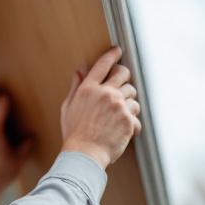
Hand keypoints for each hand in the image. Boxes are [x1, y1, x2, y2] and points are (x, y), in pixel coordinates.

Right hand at [60, 46, 140, 169]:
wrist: (84, 154)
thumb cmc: (74, 133)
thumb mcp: (68, 107)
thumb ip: (75, 87)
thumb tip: (79, 71)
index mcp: (88, 89)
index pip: (102, 65)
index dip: (112, 55)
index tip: (117, 51)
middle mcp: (105, 93)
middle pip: (124, 74)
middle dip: (125, 76)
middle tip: (123, 84)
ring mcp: (118, 106)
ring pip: (133, 96)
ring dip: (129, 104)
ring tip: (119, 117)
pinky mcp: (129, 119)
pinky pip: (137, 116)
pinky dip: (132, 124)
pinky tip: (123, 130)